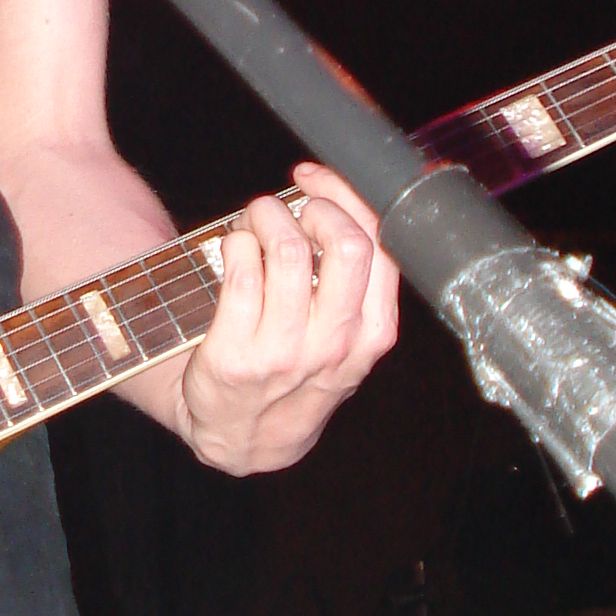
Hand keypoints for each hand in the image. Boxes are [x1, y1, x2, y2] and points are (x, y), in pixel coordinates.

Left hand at [171, 163, 398, 475]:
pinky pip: (240, 269)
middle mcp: (335, 343)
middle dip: (314, 205)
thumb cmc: (296, 368)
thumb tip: (335, 191)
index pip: (381, 245)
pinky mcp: (234, 354)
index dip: (347, 196)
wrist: (242, 435)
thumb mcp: (346, 336)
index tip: (316, 179)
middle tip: (288, 207)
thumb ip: (352, 277)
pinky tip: (234, 251)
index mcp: (372, 333)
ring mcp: (284, 351)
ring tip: (255, 222)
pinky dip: (235, 243)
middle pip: (346, 243)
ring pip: (288, 249)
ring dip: (265, 216)